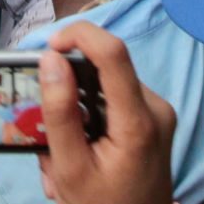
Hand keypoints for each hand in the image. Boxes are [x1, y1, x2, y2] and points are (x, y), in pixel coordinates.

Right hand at [38, 21, 174, 203]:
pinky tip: (79, 147)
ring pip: (106, 84)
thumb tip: (51, 60)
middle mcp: (156, 109)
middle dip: (69, 87)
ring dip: (77, 106)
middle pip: (106, 68)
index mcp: (139, 122)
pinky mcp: (153, 120)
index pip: (113, 52)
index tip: (49, 48)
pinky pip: (114, 100)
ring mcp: (158, 114)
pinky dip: (90, 116)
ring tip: (62, 149)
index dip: (78, 35)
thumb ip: (59, 113)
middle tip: (45, 123)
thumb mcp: (70, 168)